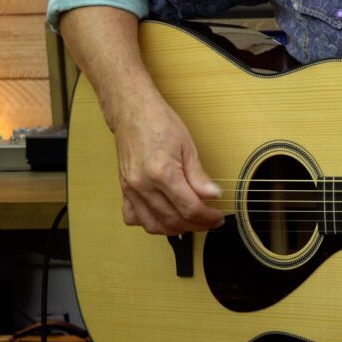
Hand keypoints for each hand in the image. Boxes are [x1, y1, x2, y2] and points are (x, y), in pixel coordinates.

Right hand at [114, 97, 223, 234]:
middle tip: (210, 221)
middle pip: (173, 220)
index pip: (189, 208)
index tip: (218, 217)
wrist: (132, 112)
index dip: (207, 217)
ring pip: (153, 225)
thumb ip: (199, 177)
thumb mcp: (188, 147)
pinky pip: (134, 217)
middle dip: (196, 225)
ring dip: (175, 229)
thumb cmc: (159, 123)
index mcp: (162, 172)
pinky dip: (150, 223)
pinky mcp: (124, 189)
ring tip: (192, 222)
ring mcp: (130, 189)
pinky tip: (165, 217)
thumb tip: (213, 196)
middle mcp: (142, 184)